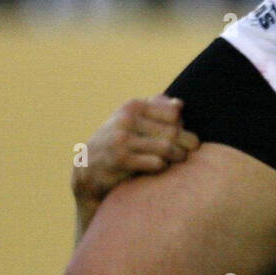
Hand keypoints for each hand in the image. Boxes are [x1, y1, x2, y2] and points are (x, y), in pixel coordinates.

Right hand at [72, 95, 199, 211]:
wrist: (87, 169)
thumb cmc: (116, 142)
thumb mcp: (130, 120)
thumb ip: (154, 110)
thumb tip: (179, 105)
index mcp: (132, 106)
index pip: (173, 114)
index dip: (182, 125)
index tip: (182, 134)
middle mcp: (126, 120)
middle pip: (172, 131)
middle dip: (186, 142)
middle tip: (189, 150)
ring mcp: (122, 140)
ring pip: (167, 147)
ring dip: (178, 156)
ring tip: (179, 158)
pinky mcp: (121, 160)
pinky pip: (156, 163)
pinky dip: (163, 166)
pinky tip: (160, 167)